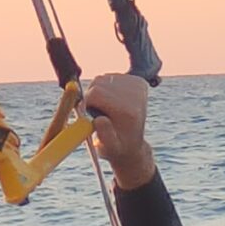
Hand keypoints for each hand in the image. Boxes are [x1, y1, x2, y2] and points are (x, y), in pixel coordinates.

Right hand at [85, 73, 155, 188]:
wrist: (133, 144)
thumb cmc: (117, 147)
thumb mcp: (109, 149)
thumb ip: (104, 135)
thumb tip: (99, 120)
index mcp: (128, 111)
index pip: (96, 93)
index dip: (86, 103)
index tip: (87, 116)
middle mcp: (136, 95)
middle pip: (98, 83)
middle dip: (92, 98)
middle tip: (96, 114)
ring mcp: (138, 86)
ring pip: (102, 78)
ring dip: (98, 92)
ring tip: (105, 109)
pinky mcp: (138, 81)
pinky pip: (110, 77)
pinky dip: (106, 88)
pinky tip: (111, 102)